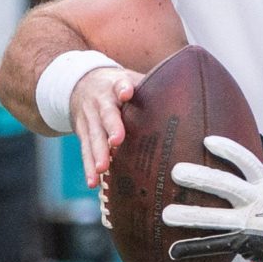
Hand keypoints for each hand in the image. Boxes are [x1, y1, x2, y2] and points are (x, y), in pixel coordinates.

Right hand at [71, 64, 139, 186]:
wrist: (80, 84)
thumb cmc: (116, 87)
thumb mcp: (129, 79)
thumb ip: (148, 89)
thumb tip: (182, 99)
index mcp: (115, 86)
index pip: (120, 84)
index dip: (123, 88)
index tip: (126, 92)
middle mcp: (100, 102)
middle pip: (106, 115)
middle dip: (111, 127)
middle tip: (115, 141)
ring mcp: (89, 118)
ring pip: (94, 136)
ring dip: (98, 153)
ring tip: (102, 168)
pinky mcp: (82, 133)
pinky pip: (85, 151)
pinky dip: (88, 167)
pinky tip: (93, 182)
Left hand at [163, 135, 262, 261]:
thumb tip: (261, 137)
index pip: (247, 162)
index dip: (229, 150)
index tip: (207, 141)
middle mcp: (257, 201)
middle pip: (227, 186)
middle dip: (202, 178)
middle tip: (176, 171)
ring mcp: (250, 223)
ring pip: (218, 219)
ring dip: (191, 216)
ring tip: (166, 214)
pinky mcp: (244, 244)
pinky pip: (216, 245)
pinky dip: (194, 248)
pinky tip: (173, 251)